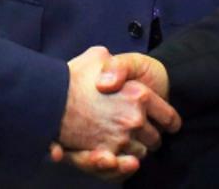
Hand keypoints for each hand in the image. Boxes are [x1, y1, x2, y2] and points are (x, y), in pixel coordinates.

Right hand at [53, 47, 179, 179]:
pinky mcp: (105, 154)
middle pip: (155, 138)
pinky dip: (124, 162)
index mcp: (139, 94)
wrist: (49, 94)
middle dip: (150, 137)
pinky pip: (124, 164)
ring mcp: (121, 138)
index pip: (168, 117)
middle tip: (141, 132)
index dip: (168, 121)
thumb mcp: (100, 55)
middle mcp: (134, 118)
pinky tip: (121, 154)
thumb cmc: (75, 73)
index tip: (167, 124)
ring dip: (136, 149)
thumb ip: (118, 64)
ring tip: (126, 141)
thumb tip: (123, 77)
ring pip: (141, 153)